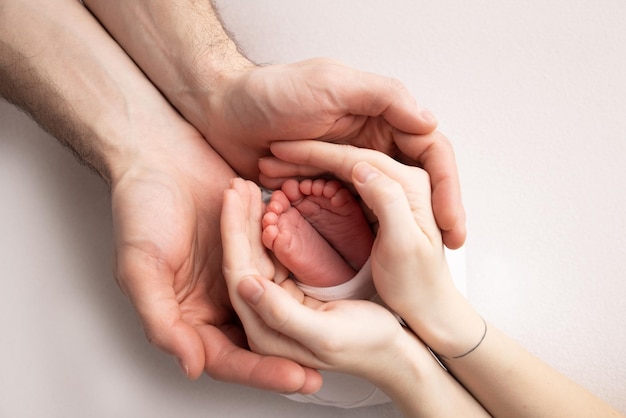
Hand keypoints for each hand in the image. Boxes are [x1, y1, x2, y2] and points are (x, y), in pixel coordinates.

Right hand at [110, 122, 319, 393]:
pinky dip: (295, 278)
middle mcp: (212, 301)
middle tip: (323, 371)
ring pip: (271, 307)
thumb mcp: (142, 268)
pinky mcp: (252, 247)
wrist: (161, 153)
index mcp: (184, 315)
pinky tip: (325, 289)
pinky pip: (277, 268)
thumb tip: (191, 366)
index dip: (260, 372)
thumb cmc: (141, 206)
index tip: (295, 379)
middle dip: (288, 356)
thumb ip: (163, 321)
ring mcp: (233, 274)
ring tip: (334, 334)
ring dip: (298, 320)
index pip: (226, 357)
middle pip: (255, 340)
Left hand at [197, 58, 463, 247]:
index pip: (430, 153)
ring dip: (391, 226)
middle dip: (433, 218)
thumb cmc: (271, 92)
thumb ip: (384, 97)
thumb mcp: (332, 83)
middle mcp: (371, 143)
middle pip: (417, 182)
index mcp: (381, 117)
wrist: (222, 112)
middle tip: (443, 254)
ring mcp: (347, 168)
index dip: (449, 190)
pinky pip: (347, 211)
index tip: (454, 228)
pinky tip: (360, 253)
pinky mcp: (322, 187)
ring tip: (402, 260)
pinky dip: (350, 228)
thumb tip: (429, 122)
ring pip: (384, 202)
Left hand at [221, 178, 411, 381]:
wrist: (394, 351)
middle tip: (236, 184)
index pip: (239, 275)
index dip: (234, 233)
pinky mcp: (290, 291)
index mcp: (264, 334)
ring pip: (256, 255)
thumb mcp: (326, 334)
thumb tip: (245, 285)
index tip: (233, 198)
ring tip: (247, 189)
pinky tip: (268, 208)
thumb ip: (282, 315)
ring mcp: (275, 303)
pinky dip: (270, 229)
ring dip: (252, 221)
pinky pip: (273, 255)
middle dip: (239, 221)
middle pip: (243, 261)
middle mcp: (262, 319)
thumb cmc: (368, 346)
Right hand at [258, 141, 481, 354]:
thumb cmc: (417, 283)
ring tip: (277, 166)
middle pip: (348, 156)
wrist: (428, 306)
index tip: (281, 149)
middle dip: (307, 154)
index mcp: (412, 183)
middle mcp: (404, 179)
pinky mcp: (381, 202)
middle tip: (272, 154)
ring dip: (310, 165)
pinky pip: (345, 183)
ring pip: (343, 168)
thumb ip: (388, 200)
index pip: (356, 157)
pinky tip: (297, 182)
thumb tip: (360, 167)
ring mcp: (392, 189)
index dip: (315, 152)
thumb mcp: (403, 245)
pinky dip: (319, 180)